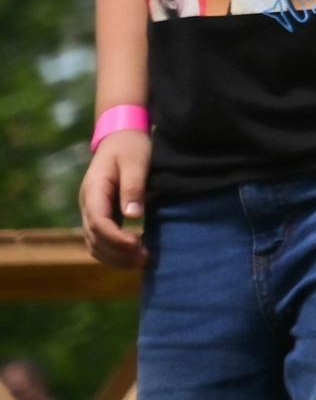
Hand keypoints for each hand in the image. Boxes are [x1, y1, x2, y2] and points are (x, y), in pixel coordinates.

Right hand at [79, 130, 149, 267]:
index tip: (136, 246)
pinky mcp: (102, 215)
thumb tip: (133, 216)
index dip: (115, 238)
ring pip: (95, 244)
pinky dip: (115, 252)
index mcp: (94, 191)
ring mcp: (92, 211)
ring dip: (116, 257)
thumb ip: (133, 187)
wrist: (121, 136)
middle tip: (144, 260)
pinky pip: (102, 240)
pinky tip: (135, 256)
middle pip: (95, 238)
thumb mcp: (135, 162)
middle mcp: (88, 204)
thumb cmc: (131, 146)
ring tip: (143, 262)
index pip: (98, 222)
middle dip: (117, 253)